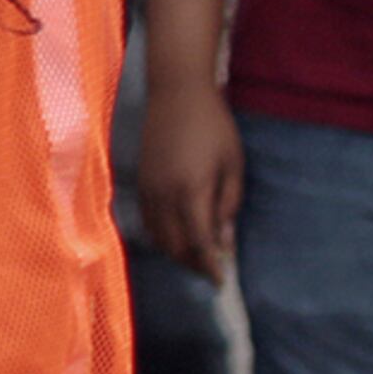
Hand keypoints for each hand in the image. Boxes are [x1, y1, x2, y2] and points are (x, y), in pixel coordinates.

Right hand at [137, 74, 242, 279]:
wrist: (176, 92)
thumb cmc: (213, 125)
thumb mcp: (232, 164)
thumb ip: (228, 204)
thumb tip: (224, 242)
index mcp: (190, 190)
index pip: (199, 242)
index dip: (209, 266)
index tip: (221, 281)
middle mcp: (163, 194)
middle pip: (174, 245)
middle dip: (192, 264)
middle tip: (211, 270)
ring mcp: (147, 187)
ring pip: (157, 235)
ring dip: (175, 252)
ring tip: (195, 257)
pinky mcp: (139, 179)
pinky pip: (147, 219)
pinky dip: (161, 235)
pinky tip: (176, 235)